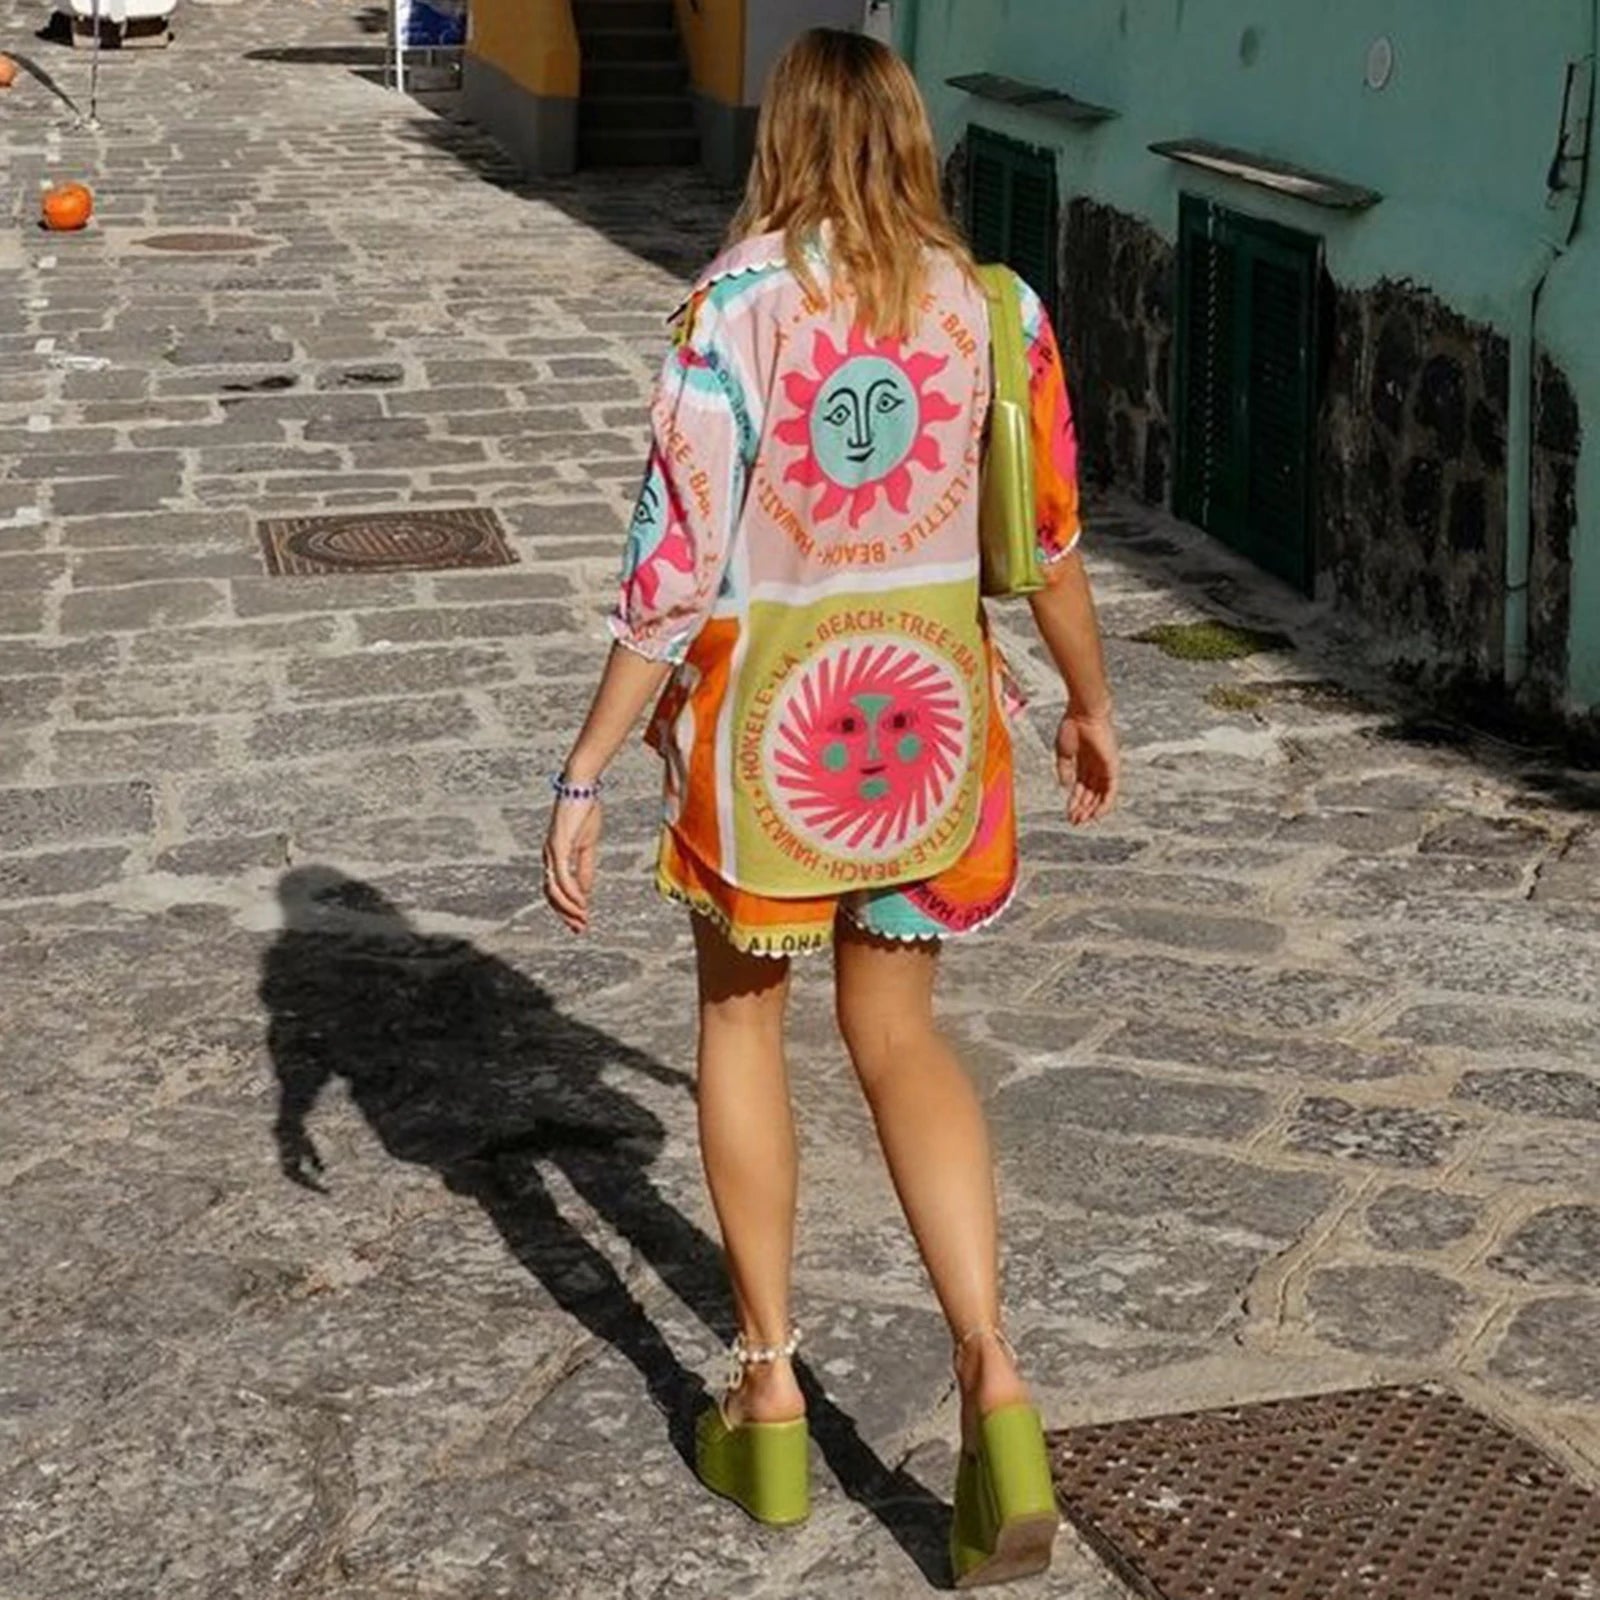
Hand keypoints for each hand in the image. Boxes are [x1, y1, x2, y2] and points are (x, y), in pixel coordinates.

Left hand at [543, 796, 602, 932]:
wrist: (580, 788)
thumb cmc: (584, 811)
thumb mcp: (587, 846)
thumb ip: (585, 869)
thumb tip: (585, 893)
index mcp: (555, 857)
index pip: (556, 889)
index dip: (566, 908)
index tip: (580, 922)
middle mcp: (549, 856)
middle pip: (551, 894)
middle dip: (565, 914)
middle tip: (578, 928)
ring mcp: (551, 851)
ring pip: (554, 889)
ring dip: (568, 907)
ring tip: (581, 918)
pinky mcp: (558, 845)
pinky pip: (562, 875)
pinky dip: (571, 892)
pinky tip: (581, 902)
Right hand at [1055, 709, 1119, 824]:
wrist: (1083, 713)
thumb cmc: (1073, 726)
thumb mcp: (1064, 753)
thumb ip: (1065, 770)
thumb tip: (1064, 786)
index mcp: (1084, 762)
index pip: (1081, 787)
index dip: (1074, 801)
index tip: (1068, 813)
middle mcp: (1096, 766)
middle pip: (1090, 793)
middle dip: (1082, 808)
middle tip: (1074, 821)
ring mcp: (1105, 767)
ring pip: (1100, 794)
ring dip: (1092, 809)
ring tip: (1082, 820)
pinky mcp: (1113, 766)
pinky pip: (1111, 790)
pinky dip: (1105, 803)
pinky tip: (1096, 814)